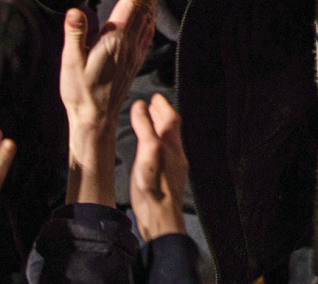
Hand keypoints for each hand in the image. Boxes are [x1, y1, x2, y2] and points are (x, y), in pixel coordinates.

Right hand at [61, 0, 161, 204]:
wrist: (96, 119)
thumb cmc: (81, 92)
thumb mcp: (71, 63)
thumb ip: (75, 35)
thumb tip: (76, 11)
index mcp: (116, 40)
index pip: (129, 3)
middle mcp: (130, 42)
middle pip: (144, 4)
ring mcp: (134, 50)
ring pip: (147, 14)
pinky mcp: (134, 57)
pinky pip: (147, 28)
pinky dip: (149, 12)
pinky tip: (149, 9)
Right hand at [129, 94, 188, 240]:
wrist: (162, 220)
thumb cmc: (154, 189)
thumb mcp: (147, 153)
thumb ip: (145, 129)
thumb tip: (141, 106)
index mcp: (172, 146)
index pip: (171, 118)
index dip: (163, 106)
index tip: (155, 97)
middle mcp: (176, 155)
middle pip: (170, 129)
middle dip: (161, 116)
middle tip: (152, 106)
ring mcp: (174, 168)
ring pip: (168, 141)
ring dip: (158, 129)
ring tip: (149, 124)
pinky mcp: (167, 179)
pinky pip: (164, 153)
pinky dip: (156, 143)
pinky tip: (149, 151)